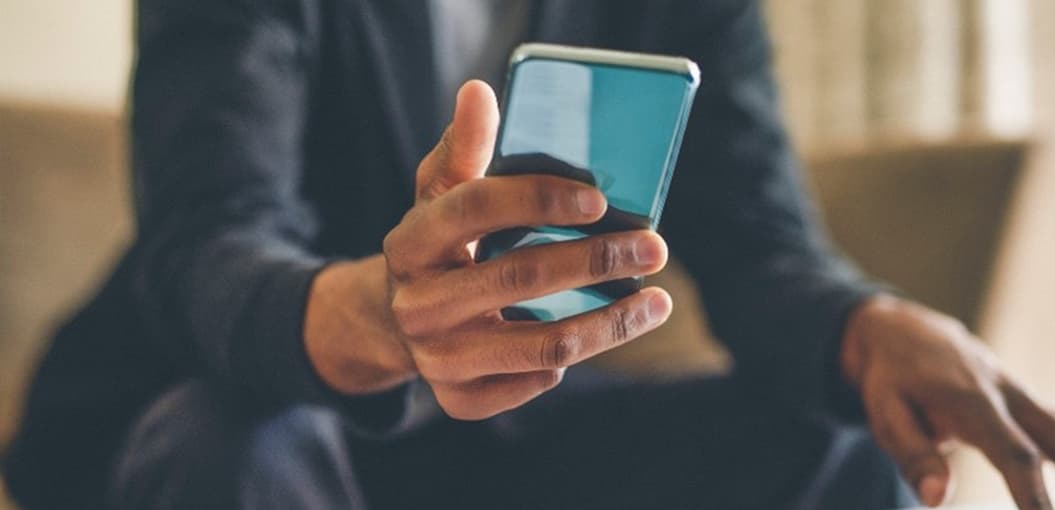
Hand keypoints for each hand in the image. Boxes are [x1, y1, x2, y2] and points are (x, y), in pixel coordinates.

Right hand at [305, 81, 671, 419]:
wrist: (395, 320)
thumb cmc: (441, 243)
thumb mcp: (441, 193)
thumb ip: (464, 147)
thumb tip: (480, 92)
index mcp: (410, 241)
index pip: (476, 208)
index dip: (540, 199)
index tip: (600, 199)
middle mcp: (417, 303)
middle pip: (521, 277)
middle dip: (598, 260)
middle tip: (654, 248)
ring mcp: (437, 357)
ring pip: (544, 345)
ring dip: (612, 323)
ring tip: (657, 301)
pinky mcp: (457, 399)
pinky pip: (532, 382)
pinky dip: (570, 361)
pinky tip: (597, 333)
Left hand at [842, 295, 1054, 508]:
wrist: (907, 332)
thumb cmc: (893, 378)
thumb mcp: (885, 413)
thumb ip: (913, 455)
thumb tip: (937, 499)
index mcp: (974, 404)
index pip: (1017, 456)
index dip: (1036, 497)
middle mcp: (1012, 399)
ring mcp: (1028, 400)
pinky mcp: (1034, 406)